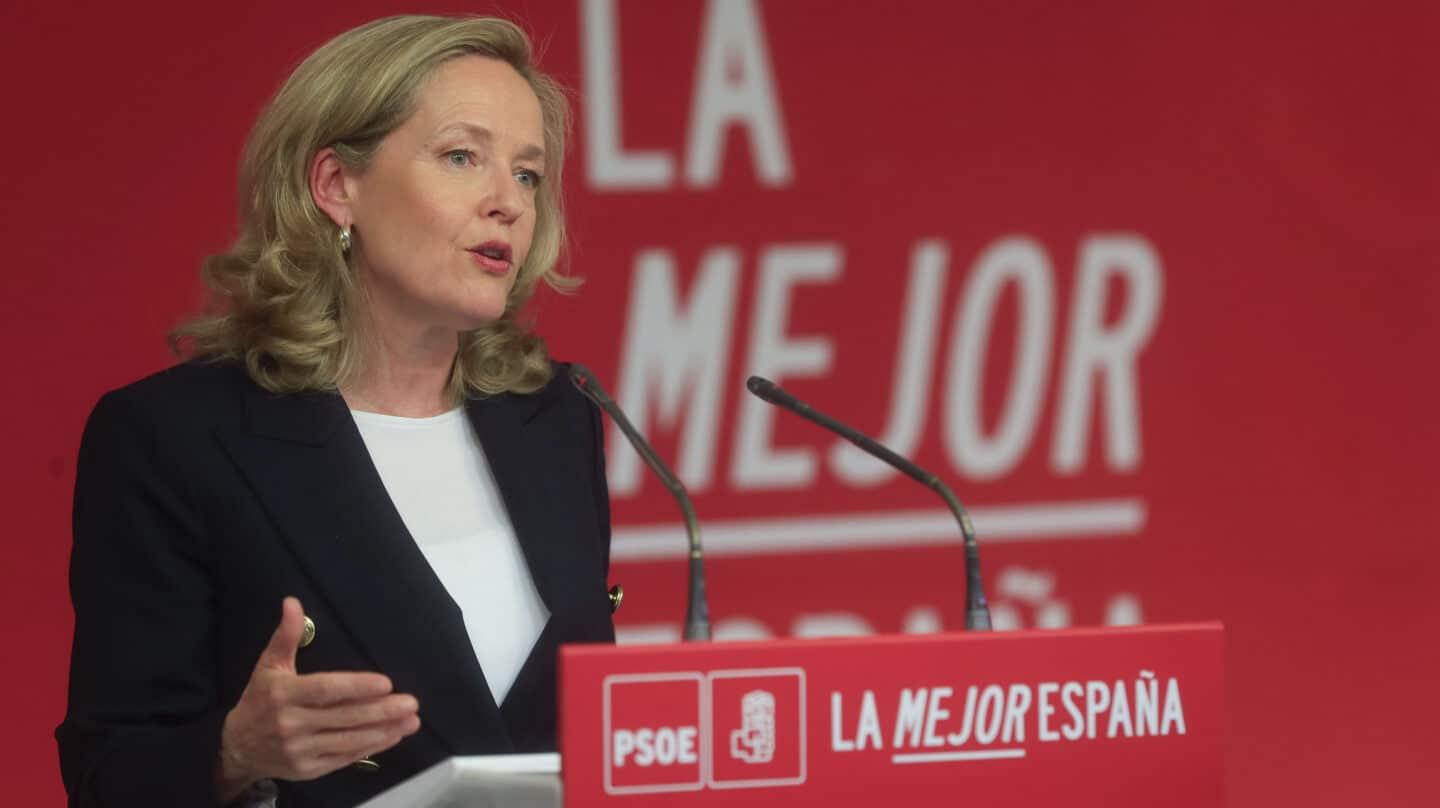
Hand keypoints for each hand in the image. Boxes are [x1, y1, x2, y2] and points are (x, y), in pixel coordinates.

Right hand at [216, 597, 420, 800]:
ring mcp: (299, 750)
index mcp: (283, 694)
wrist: (236, 748)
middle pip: (344, 717)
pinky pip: (344, 758)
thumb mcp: (268, 665)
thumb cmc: (259, 700)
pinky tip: (391, 736)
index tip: (386, 683)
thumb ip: (286, 635)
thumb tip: (293, 602)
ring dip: (383, 731)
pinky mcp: (307, 769)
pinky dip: (370, 748)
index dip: (357, 687)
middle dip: (381, 711)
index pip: (326, 689)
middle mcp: (291, 723)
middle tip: (412, 703)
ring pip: (348, 740)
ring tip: (412, 721)